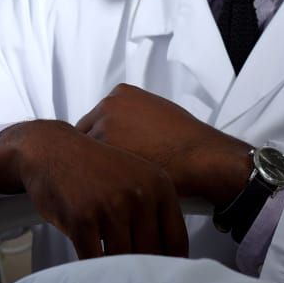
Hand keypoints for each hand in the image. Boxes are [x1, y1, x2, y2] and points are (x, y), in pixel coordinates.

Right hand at [0, 120, 187, 259]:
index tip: (167, 281)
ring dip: (118, 275)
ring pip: (124, 259)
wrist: (51, 150)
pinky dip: (93, 271)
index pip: (176, 239)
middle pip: (151, 253)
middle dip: (145, 274)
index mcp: (158, 184)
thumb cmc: (94, 169)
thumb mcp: (134, 178)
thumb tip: (168, 255)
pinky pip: (94, 259)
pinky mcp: (82, 219)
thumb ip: (153, 210)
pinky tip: (92, 273)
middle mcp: (139, 195)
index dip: (173, 265)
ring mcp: (111, 206)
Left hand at [75, 84, 251, 207]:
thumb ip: (132, 115)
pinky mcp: (105, 155)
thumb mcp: (156, 110)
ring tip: (111, 182)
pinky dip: (98, 181)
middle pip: (85, 134)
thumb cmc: (184, 137)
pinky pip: (90, 171)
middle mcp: (107, 108)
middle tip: (107, 170)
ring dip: (94, 168)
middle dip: (94, 153)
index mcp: (120, 95)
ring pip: (86, 155)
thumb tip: (122, 130)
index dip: (101, 139)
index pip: (94, 119)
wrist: (198, 156)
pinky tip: (113, 187)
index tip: (109, 152)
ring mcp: (103, 130)